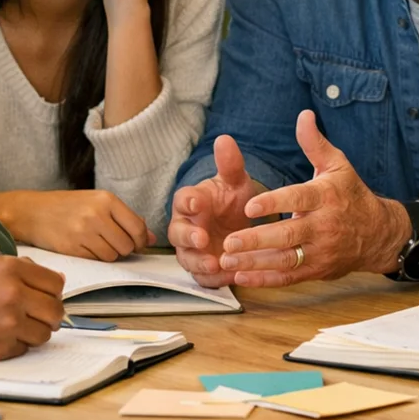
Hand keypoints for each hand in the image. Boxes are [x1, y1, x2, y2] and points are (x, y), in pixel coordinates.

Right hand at [0, 255, 66, 362]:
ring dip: (34, 331)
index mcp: (10, 269)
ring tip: (13, 326)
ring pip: (44, 333)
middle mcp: (13, 294)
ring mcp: (8, 322)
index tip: (47, 295)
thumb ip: (19, 270)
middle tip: (38, 316)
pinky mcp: (1, 346)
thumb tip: (55, 280)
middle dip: (50, 314)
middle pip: (56, 310)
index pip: (55, 282)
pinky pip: (25, 348)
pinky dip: (16, 344)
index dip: (53, 291)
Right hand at [6, 189, 151, 260]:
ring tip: (98, 244)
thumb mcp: (97, 202)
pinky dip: (95, 258)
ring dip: (110, 255)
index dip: (141, 240)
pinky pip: (96, 261)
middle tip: (114, 243)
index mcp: (106, 200)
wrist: (31, 211)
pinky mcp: (72, 248)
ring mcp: (83, 232)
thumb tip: (152, 238)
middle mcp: (96, 215)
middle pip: (127, 245)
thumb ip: (125, 218)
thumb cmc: (67, 206)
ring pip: (113, 256)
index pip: (137, 227)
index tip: (138, 243)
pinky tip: (86, 247)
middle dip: (124, 249)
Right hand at [169, 135, 257, 286]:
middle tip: (201, 238)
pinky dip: (213, 280)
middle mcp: (186, 226)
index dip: (188, 202)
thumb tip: (225, 140)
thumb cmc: (231, 200)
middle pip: (178, 234)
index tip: (197, 203)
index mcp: (191, 202)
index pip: (182, 200)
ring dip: (198, 263)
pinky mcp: (203, 270)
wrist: (241, 223)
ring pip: (187, 259)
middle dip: (188, 237)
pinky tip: (227, 279)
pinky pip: (203, 278)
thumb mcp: (236, 182)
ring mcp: (193, 250)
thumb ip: (230, 164)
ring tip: (214, 264)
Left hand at [216, 109, 401, 286]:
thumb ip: (315, 144)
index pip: (299, 199)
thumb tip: (303, 115)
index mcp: (327, 196)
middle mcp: (325, 226)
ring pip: (286, 260)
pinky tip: (242, 277)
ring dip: (256, 262)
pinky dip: (265, 280)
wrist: (378, 234)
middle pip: (289, 234)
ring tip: (228, 259)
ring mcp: (321, 251)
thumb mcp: (338, 166)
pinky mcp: (317, 270)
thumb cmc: (351, 195)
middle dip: (258, 239)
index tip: (249, 205)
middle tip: (230, 240)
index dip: (275, 203)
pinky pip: (289, 278)